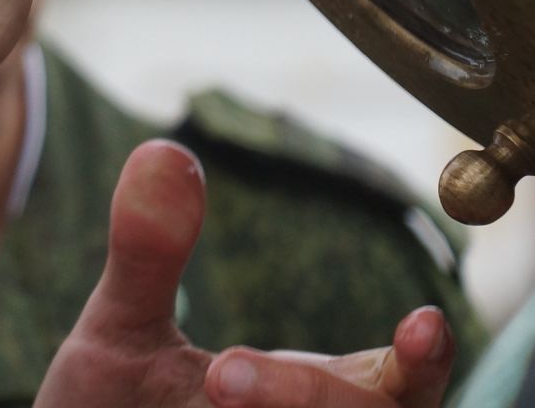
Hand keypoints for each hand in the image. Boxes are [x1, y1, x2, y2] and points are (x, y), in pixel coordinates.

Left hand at [35, 141, 455, 407]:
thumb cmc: (111, 407)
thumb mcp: (122, 329)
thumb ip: (147, 251)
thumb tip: (161, 152)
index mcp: (314, 398)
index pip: (398, 385)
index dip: (423, 362)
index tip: (422, 323)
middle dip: (308, 397)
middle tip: (220, 374)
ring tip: (211, 385)